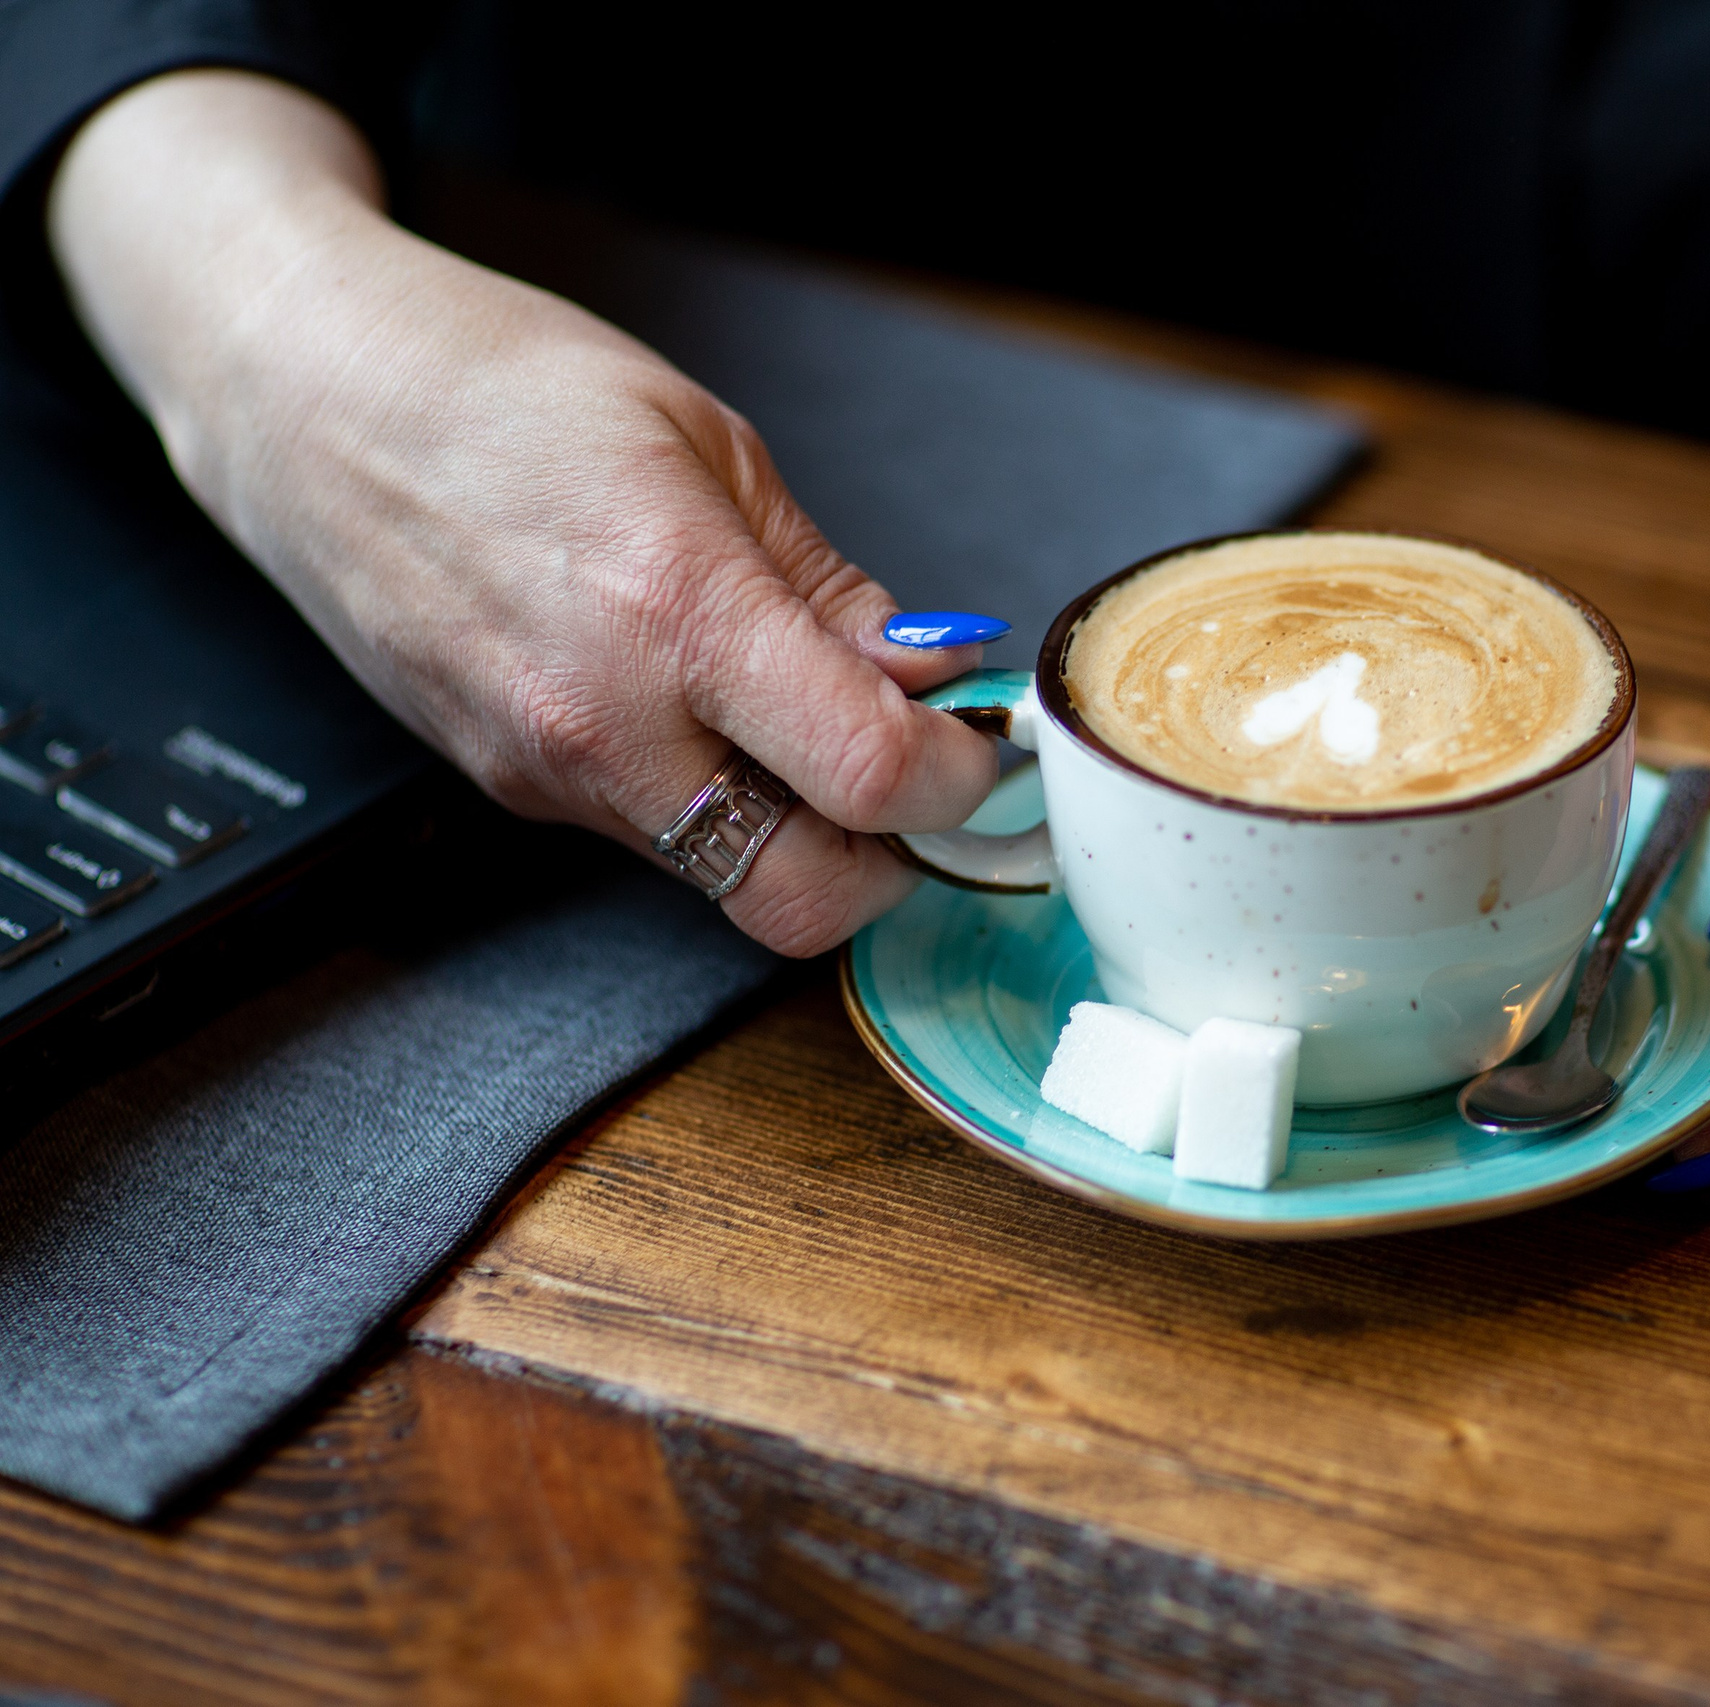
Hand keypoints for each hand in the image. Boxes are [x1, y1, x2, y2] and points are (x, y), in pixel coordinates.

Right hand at [47, 70, 995, 954]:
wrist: (303, 397)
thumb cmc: (500, 385)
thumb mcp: (713, 448)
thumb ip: (834, 589)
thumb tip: (940, 673)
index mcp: (676, 610)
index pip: (869, 778)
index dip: (960, 783)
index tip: (983, 745)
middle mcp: (605, 723)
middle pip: (805, 902)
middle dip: (895, 862)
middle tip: (920, 779)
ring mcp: (547, 774)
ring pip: (729, 882)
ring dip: (805, 835)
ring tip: (817, 727)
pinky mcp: (509, 790)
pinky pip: (654, 838)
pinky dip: (718, 802)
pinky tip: (712, 713)